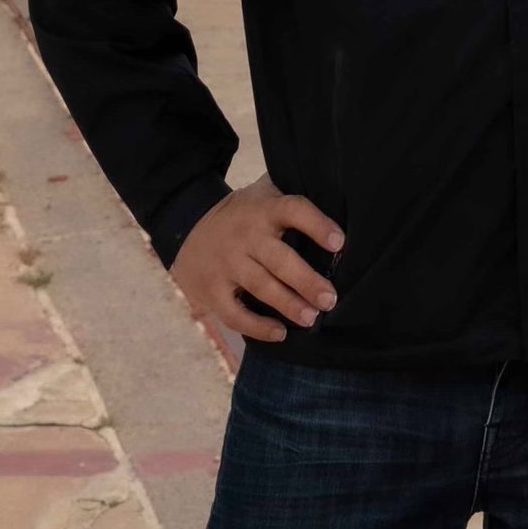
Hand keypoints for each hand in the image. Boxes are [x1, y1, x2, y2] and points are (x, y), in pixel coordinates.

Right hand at [170, 173, 343, 343]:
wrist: (187, 226)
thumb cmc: (244, 213)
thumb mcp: (264, 194)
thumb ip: (291, 196)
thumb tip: (339, 195)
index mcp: (265, 208)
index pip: (294, 211)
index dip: (317, 225)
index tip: (340, 243)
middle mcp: (246, 235)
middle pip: (281, 259)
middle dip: (307, 281)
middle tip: (330, 299)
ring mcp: (227, 263)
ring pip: (261, 287)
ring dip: (288, 305)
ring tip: (312, 318)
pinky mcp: (212, 289)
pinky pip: (235, 313)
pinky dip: (257, 327)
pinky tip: (280, 334)